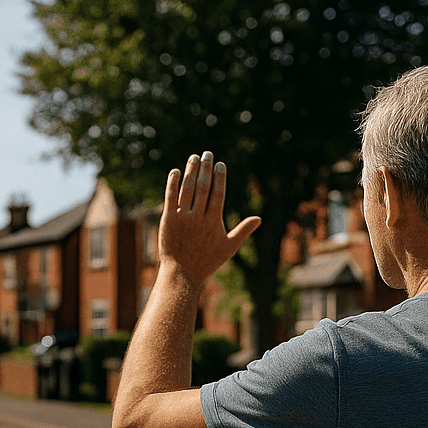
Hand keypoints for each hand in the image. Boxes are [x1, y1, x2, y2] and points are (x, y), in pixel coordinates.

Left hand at [158, 150, 260, 286]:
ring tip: (193, 158)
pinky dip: (172, 183)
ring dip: (190, 171)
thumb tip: (259, 219)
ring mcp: (182, 219)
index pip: (218, 194)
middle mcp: (198, 218)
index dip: (220, 177)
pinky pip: (169, 197)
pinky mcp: (168, 220)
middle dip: (206, 168)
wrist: (182, 273)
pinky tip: (175, 171)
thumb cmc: (207, 261)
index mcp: (214, 222)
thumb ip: (243, 231)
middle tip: (207, 154)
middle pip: (203, 187)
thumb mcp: (228, 247)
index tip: (220, 164)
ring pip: (187, 189)